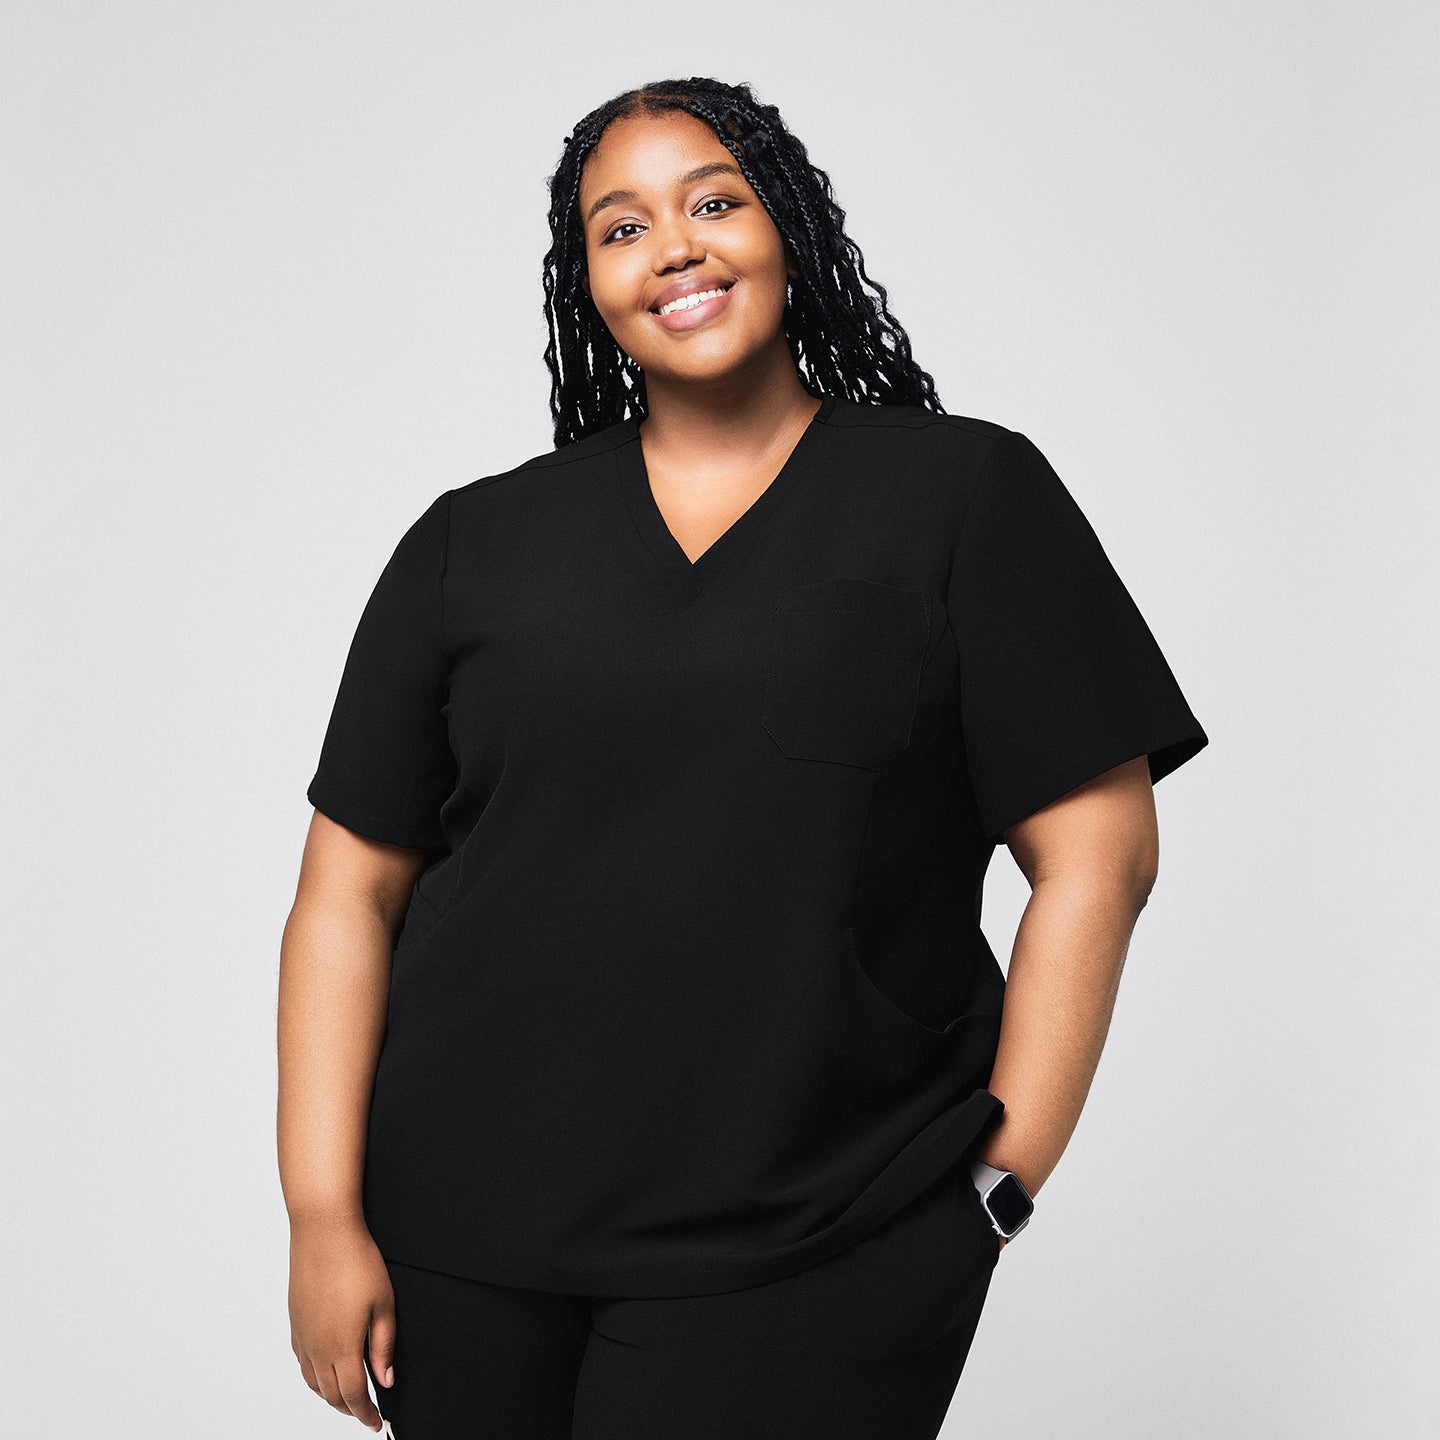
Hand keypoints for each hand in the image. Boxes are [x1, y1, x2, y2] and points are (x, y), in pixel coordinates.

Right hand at [288, 1214, 396, 1432]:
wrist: (323, 1231)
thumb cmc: (356, 1261)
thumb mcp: (383, 1304)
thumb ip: (383, 1346)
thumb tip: (385, 1378)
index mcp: (342, 1346)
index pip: (354, 1395)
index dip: (366, 1413)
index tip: (375, 1422)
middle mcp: (317, 1347)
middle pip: (332, 1394)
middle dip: (350, 1409)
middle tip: (365, 1414)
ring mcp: (302, 1336)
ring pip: (313, 1382)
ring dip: (330, 1396)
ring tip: (347, 1399)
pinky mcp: (295, 1323)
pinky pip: (302, 1363)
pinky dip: (314, 1378)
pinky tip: (323, 1372)